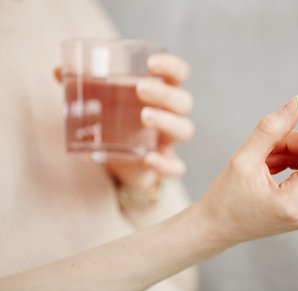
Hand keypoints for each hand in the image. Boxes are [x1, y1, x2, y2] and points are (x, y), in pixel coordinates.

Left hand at [55, 54, 193, 189]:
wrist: (120, 161)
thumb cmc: (116, 122)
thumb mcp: (103, 102)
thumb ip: (85, 86)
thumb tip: (58, 70)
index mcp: (160, 94)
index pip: (178, 75)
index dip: (172, 66)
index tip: (151, 62)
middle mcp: (170, 115)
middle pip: (184, 102)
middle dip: (166, 94)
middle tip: (140, 88)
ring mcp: (169, 141)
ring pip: (185, 130)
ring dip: (168, 122)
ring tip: (144, 116)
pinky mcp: (164, 164)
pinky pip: (177, 167)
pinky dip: (166, 164)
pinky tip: (149, 159)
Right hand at [197, 95, 297, 244]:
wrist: (216, 228)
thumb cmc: (224, 198)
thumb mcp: (243, 159)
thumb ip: (271, 128)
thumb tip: (297, 102)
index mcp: (295, 203)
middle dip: (293, 141)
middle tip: (264, 143)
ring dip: (289, 150)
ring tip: (261, 160)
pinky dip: (290, 160)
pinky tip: (267, 167)